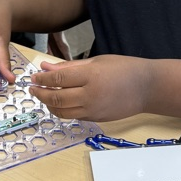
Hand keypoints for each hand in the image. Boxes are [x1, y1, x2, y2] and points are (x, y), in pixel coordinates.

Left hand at [26, 55, 147, 121]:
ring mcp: (93, 109)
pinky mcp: (96, 119)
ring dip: (48, 104)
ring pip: (61, 111)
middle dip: (40, 93)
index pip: (58, 78)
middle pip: (56, 97)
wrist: (147, 88)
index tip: (34, 76)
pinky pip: (73, 116)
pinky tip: (58, 102)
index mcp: (91, 76)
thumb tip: (46, 66)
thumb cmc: (124, 69)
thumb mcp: (96, 61)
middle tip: (32, 88)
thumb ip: (69, 66)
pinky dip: (61, 110)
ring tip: (43, 95)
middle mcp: (90, 95)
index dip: (42, 78)